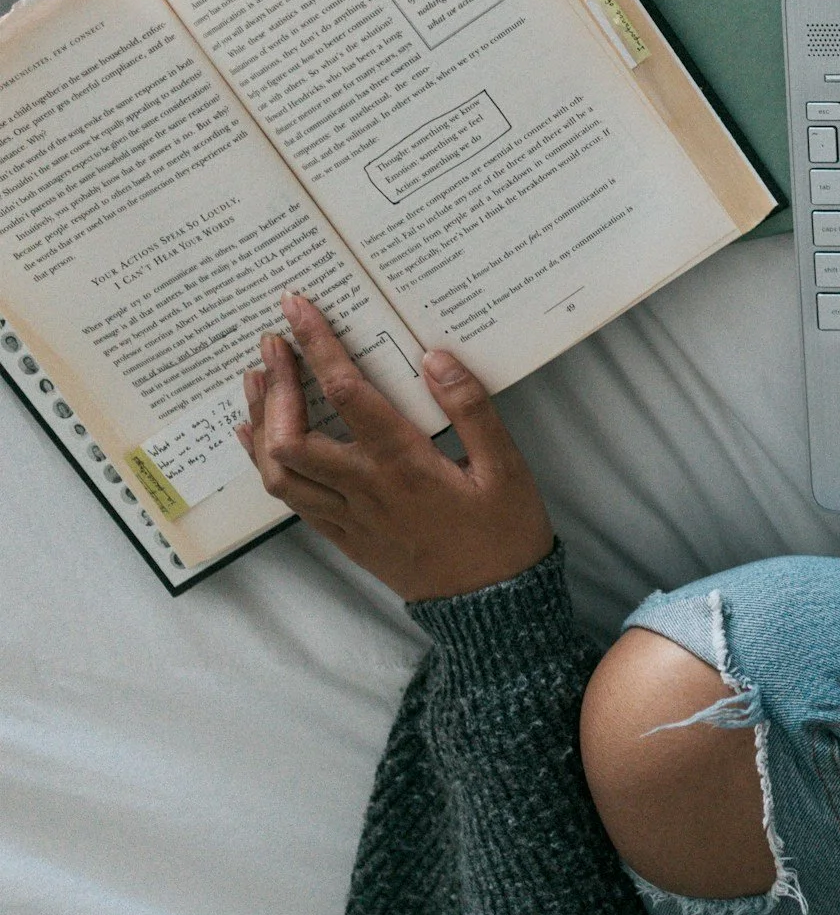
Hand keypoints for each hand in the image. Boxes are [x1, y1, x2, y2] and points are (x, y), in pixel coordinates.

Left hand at [235, 293, 554, 601]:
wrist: (492, 606)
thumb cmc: (504, 532)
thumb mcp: (506, 467)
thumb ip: (471, 409)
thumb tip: (433, 357)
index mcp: (403, 465)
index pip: (346, 394)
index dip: (318, 346)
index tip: (298, 308)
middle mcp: (363, 489)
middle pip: (291, 435)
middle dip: (276, 384)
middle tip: (272, 342)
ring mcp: (347, 517)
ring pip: (277, 469)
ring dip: (261, 420)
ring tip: (257, 379)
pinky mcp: (343, 536)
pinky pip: (289, 498)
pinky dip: (264, 462)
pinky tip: (257, 438)